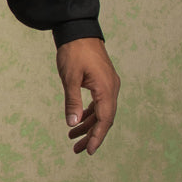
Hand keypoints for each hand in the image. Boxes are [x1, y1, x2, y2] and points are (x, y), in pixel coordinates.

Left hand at [55, 37, 120, 155]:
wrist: (78, 30)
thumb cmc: (73, 52)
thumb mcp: (70, 78)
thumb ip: (72, 101)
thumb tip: (72, 123)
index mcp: (106, 88)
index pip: (104, 119)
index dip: (97, 137)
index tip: (89, 151)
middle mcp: (112, 88)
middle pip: (104, 119)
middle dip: (92, 135)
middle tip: (77, 150)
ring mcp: (109, 85)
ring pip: (101, 112)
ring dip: (88, 126)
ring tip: (73, 139)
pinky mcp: (103, 82)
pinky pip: (99, 103)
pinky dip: (89, 114)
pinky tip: (78, 121)